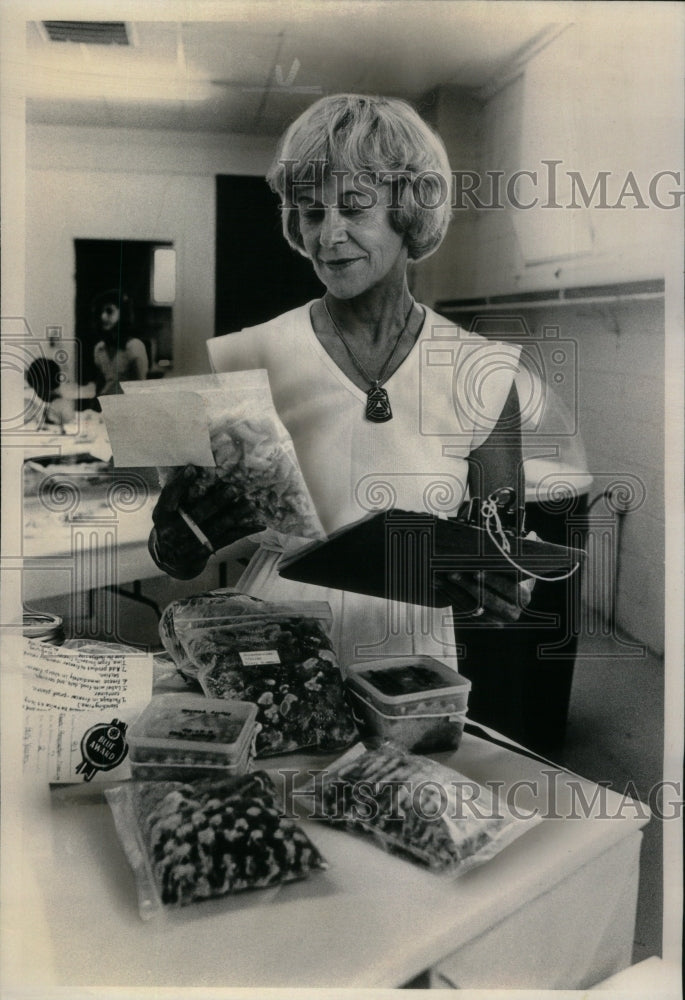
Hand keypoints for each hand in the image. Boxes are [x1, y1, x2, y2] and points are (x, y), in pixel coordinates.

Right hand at [149, 465, 264, 579]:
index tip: (192, 469)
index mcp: (162, 515)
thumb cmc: (171, 523)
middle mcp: (174, 530)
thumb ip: (177, 493)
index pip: (170, 496)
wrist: (170, 558)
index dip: (180, 483)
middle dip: (216, 501)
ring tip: (251, 504)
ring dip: (235, 515)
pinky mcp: (207, 551)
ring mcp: (191, 543)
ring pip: (217, 528)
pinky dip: (244, 531)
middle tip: (233, 489)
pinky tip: (259, 524)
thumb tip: (196, 466)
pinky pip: (228, 539)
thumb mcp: (166, 510)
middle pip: (198, 514)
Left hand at [446, 530, 537, 624]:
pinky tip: (439, 585)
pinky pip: (463, 610)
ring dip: (454, 591)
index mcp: (523, 597)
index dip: (492, 580)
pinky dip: (450, 596)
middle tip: (451, 573)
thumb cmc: (512, 572)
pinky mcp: (481, 622)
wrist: (508, 594)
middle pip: (486, 599)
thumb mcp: (521, 563)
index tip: (476, 571)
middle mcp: (512, 612)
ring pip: (472, 606)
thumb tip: (533, 536)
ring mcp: (496, 620)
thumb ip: (525, 550)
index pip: (506, 588)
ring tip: (439, 577)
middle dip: (467, 585)